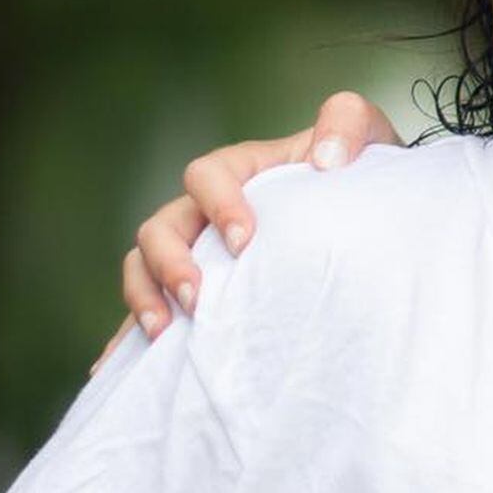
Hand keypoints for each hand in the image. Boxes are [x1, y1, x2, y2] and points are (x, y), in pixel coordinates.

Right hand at [94, 91, 399, 369]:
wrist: (377, 222)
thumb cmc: (364, 175)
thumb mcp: (368, 135)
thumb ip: (348, 123)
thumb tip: (324, 159)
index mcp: (243, 171)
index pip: (208, 175)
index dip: (217, 204)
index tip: (245, 241)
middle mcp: (209, 211)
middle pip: (161, 226)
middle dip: (170, 261)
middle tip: (197, 299)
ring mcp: (199, 254)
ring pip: (143, 266)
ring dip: (143, 297)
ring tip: (164, 333)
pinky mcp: (203, 295)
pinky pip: (152, 311)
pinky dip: (129, 339)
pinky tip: (116, 370)